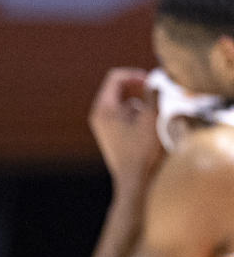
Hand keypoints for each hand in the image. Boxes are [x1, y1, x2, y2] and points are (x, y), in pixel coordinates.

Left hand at [89, 67, 162, 184]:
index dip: (136, 75)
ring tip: (154, 117)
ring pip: (124, 103)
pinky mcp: (111, 135)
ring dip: (141, 103)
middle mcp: (98, 116)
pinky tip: (149, 129)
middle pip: (118, 89)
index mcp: (103, 109)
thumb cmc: (143, 151)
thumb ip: (153, 94)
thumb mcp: (152, 117)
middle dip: (139, 89)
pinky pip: (125, 116)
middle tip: (157, 96)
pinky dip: (138, 115)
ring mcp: (103, 127)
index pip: (115, 78)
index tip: (152, 82)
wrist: (135, 182)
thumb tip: (154, 80)